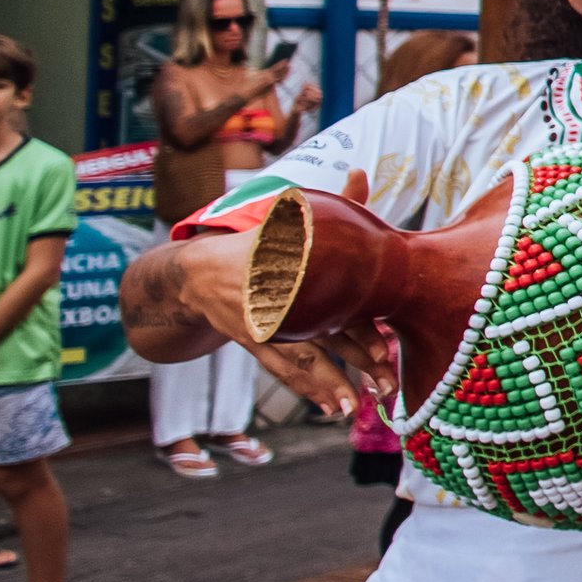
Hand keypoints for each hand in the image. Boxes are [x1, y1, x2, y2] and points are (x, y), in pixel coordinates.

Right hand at [140, 219, 392, 421]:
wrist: (195, 272)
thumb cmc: (258, 243)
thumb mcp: (290, 221)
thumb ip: (334, 204)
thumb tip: (358, 171)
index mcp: (293, 276)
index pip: (334, 305)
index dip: (360, 329)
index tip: (386, 348)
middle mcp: (279, 307)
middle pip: (323, 339)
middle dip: (355, 364)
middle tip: (386, 386)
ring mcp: (266, 332)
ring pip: (301, 364)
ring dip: (328, 387)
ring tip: (354, 410)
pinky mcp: (259, 347)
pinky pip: (284, 372)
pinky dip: (309, 390)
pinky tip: (333, 410)